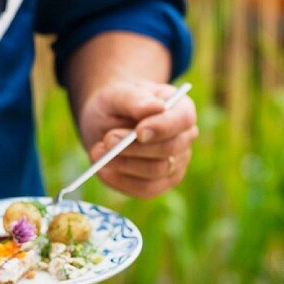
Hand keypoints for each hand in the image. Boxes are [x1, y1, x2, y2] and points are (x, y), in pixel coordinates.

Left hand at [77, 80, 197, 198]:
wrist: (105, 125)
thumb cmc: (116, 105)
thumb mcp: (117, 94)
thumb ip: (135, 99)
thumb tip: (155, 108)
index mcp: (181, 108)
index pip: (183, 120)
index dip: (163, 127)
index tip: (139, 132)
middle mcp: (185, 137)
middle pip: (170, 149)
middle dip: (135, 147)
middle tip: (107, 140)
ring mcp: (176, 163)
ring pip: (156, 171)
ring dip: (124, 164)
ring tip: (98, 151)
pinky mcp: (161, 184)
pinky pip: (145, 189)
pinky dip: (121, 181)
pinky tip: (102, 170)